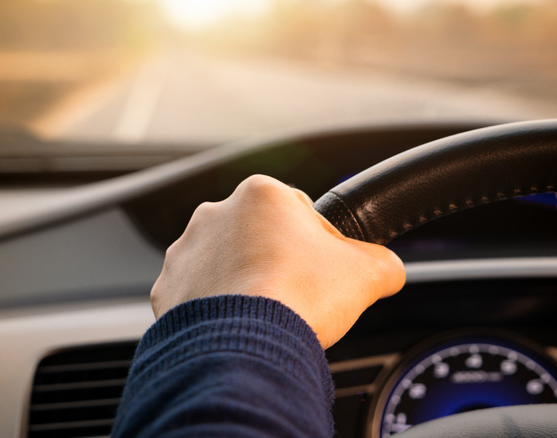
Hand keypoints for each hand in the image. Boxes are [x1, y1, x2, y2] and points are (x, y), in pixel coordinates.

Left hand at [150, 174, 405, 347]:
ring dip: (244, 284)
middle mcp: (215, 214)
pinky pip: (198, 297)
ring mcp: (186, 252)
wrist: (244, 345)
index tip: (324, 271)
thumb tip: (388, 270)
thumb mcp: (367, 273)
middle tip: (297, 296)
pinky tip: (238, 328)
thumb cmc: (299, 297)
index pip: (300, 212)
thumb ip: (383, 262)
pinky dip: (215, 312)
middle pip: (259, 237)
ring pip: (226, 266)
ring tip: (266, 316)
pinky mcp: (168, 290)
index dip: (319, 244)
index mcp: (262, 194)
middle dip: (277, 262)